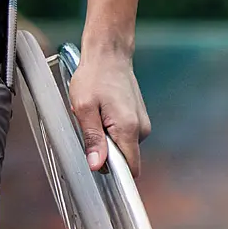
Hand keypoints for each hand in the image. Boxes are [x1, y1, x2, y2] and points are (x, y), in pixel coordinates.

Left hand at [69, 46, 150, 176]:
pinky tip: (103, 113)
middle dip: (106, 153)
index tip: (99, 165)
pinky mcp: (139, 119)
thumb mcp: (85, 109)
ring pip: (124, 148)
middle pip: (125, 160)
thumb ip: (92, 139)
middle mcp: (141, 129)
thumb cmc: (94, 77)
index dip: (115, 174)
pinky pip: (125, 137)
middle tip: (90, 128)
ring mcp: (142, 123)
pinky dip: (112, 131)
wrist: (109, 54)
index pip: (130, 170)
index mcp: (128, 128)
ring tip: (96, 116)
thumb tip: (97, 165)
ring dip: (108, 140)